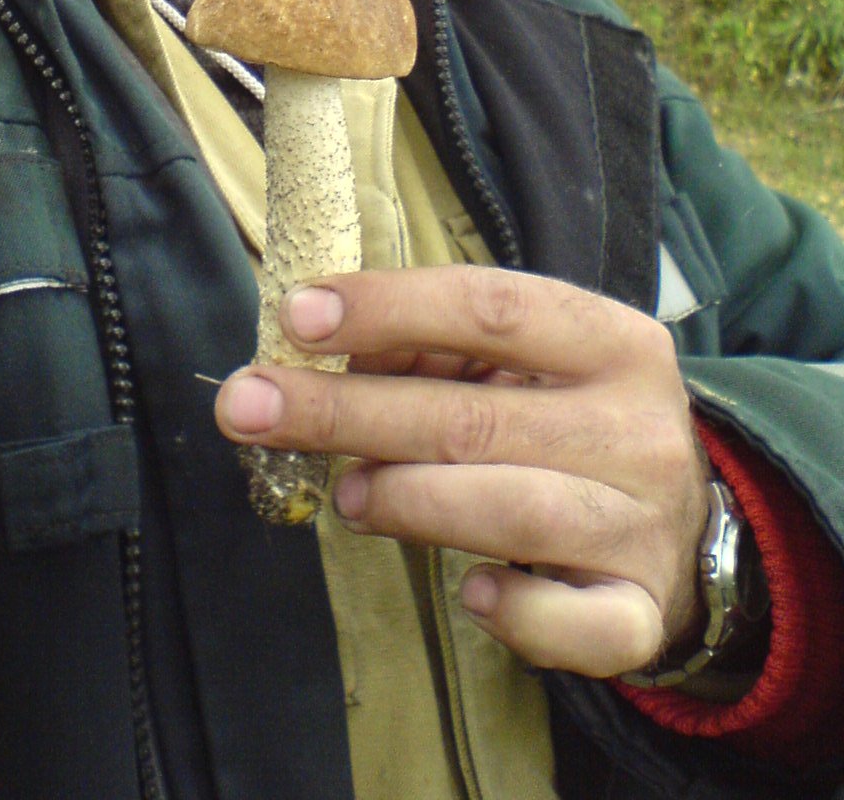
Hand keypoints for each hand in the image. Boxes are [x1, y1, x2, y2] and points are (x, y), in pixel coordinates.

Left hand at [214, 266, 710, 678]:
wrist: (689, 525)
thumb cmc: (571, 420)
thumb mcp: (526, 363)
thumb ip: (437, 351)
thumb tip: (329, 351)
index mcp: (612, 340)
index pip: (490, 307)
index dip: (388, 308)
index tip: (297, 316)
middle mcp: (636, 428)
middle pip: (474, 415)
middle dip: (344, 410)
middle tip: (246, 405)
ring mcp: (643, 524)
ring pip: (515, 511)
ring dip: (409, 500)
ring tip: (345, 496)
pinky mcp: (640, 613)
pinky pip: (578, 626)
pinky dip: (518, 613)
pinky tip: (469, 594)